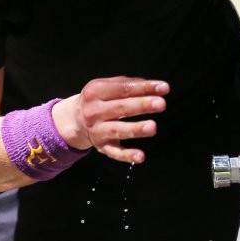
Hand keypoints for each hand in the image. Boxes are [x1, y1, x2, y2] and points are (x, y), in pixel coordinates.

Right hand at [52, 76, 168, 163]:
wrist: (75, 119)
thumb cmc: (99, 99)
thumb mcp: (106, 86)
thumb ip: (127, 83)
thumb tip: (153, 86)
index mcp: (95, 91)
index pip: (123, 88)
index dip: (144, 88)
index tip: (164, 88)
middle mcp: (94, 111)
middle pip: (121, 108)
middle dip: (142, 105)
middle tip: (161, 104)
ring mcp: (97, 130)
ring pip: (117, 130)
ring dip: (136, 129)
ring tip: (153, 127)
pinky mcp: (101, 146)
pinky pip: (114, 152)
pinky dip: (127, 155)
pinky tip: (141, 156)